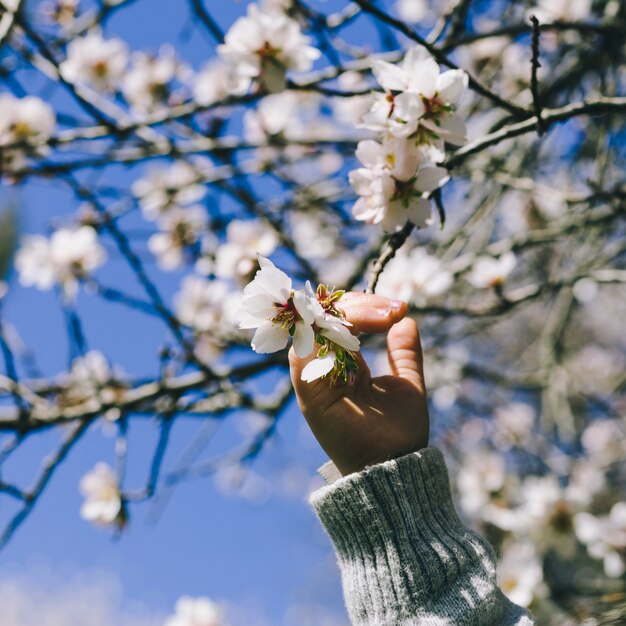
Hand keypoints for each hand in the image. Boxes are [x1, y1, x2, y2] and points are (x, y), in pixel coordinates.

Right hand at [289, 293, 428, 475]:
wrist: (395, 468)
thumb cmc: (401, 432)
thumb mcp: (407, 383)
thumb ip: (404, 353)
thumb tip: (408, 320)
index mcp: (343, 365)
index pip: (341, 320)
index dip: (367, 306)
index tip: (401, 308)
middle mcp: (324, 367)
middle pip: (326, 317)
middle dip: (362, 305)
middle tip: (394, 310)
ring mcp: (314, 377)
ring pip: (314, 326)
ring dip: (351, 313)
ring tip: (386, 317)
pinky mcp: (308, 391)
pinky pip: (302, 349)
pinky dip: (326, 330)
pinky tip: (363, 325)